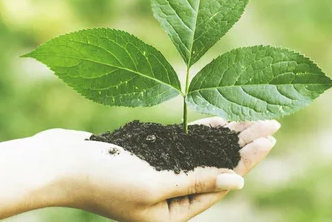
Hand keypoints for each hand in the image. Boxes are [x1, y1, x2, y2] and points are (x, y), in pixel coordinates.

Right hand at [29, 118, 279, 221]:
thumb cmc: (102, 179)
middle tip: (271, 122)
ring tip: (252, 119)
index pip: (222, 183)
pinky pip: (183, 144)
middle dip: (243, 145)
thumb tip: (237, 181)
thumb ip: (196, 180)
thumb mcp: (154, 185)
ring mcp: (160, 174)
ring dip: (226, 136)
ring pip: (203, 154)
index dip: (248, 159)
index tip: (270, 137)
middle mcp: (170, 197)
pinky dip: (201, 133)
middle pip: (217, 167)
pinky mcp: (149, 156)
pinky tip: (219, 121)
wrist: (59, 163)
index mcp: (174, 214)